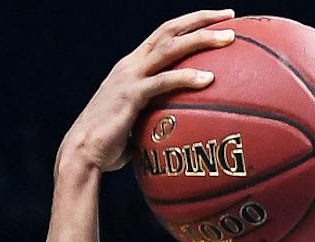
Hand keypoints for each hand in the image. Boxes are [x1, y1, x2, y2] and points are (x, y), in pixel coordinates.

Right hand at [60, 10, 236, 173]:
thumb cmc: (114, 144)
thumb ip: (160, 113)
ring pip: (168, 48)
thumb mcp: (141, 120)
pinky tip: (208, 79)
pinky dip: (185, 78)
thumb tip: (187, 126)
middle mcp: (131, 65)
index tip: (220, 19)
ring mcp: (129, 77)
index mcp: (133, 66)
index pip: (165, 35)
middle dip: (200, 20)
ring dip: (200, 40)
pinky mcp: (129, 96)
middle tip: (230, 16)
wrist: (84, 152)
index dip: (191, 23)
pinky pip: (162, 83)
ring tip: (229, 38)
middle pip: (169, 31)